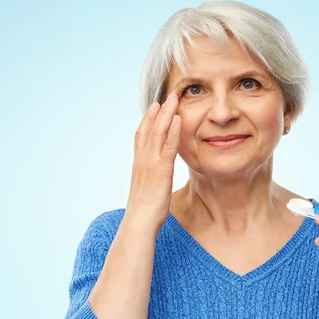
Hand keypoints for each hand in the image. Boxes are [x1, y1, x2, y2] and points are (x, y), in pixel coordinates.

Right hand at [123, 92, 180, 235]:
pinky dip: (174, 131)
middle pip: (150, 128)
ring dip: (167, 114)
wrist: (139, 224)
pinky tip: (179, 119)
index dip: (149, 118)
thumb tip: (156, 181)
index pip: (142, 135)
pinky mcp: (161, 170)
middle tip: (168, 94)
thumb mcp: (148, 191)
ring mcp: (151, 163)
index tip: (156, 105)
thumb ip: (151, 181)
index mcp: (139, 164)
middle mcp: (143, 159)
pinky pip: (168, 146)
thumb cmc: (145, 214)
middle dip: (159, 110)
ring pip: (158, 132)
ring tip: (175, 98)